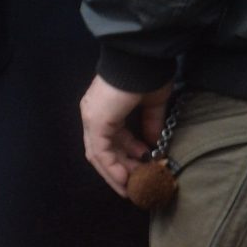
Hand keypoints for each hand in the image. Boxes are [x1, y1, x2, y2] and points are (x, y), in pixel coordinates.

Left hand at [80, 76, 171, 195]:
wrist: (141, 58)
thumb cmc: (148, 75)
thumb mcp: (153, 103)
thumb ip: (151, 123)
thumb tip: (153, 142)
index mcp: (105, 108)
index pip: (111, 139)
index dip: (127, 155)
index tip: (144, 166)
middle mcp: (94, 115)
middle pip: (102, 151)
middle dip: (121, 169)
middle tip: (138, 182)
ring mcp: (93, 119)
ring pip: (99, 155)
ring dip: (116, 173)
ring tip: (131, 188)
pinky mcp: (97, 122)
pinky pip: (101, 152)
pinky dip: (113, 168)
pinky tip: (126, 179)